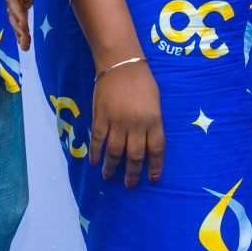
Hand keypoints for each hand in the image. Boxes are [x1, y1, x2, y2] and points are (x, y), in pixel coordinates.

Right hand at [5, 0, 44, 47]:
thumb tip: (27, 0)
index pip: (12, 1)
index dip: (17, 14)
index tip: (23, 27)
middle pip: (12, 10)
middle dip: (18, 28)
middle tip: (25, 45)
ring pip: (15, 11)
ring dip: (19, 28)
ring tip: (24, 45)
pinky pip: (20, 7)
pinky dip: (21, 19)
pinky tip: (23, 32)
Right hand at [90, 60, 164, 187]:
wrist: (121, 65)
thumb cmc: (142, 82)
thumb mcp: (156, 103)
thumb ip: (153, 123)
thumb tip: (147, 143)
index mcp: (154, 121)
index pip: (156, 150)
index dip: (155, 167)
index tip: (153, 179)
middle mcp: (137, 125)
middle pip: (135, 156)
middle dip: (132, 174)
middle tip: (129, 185)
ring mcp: (117, 122)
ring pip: (115, 152)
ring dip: (111, 167)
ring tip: (109, 177)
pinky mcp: (101, 118)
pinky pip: (98, 140)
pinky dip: (96, 153)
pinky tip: (95, 162)